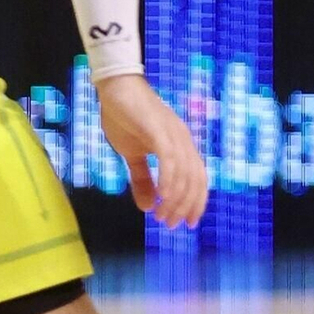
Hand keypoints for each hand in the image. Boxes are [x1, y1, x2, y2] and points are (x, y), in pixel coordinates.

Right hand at [96, 75, 208, 228]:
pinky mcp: (158, 129)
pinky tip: (163, 197)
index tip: (188, 223)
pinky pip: (169, 158)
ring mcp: (173, 134)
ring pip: (184, 173)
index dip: (197, 202)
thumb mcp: (132, 155)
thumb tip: (146, 207)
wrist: (115, 89)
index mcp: (181, 146)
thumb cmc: (125, 118)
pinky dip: (169, 179)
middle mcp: (183, 140)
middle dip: (185, 206)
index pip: (198, 179)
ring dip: (176, 199)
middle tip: (170, 224)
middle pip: (195, 180)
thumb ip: (141, 180)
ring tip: (163, 216)